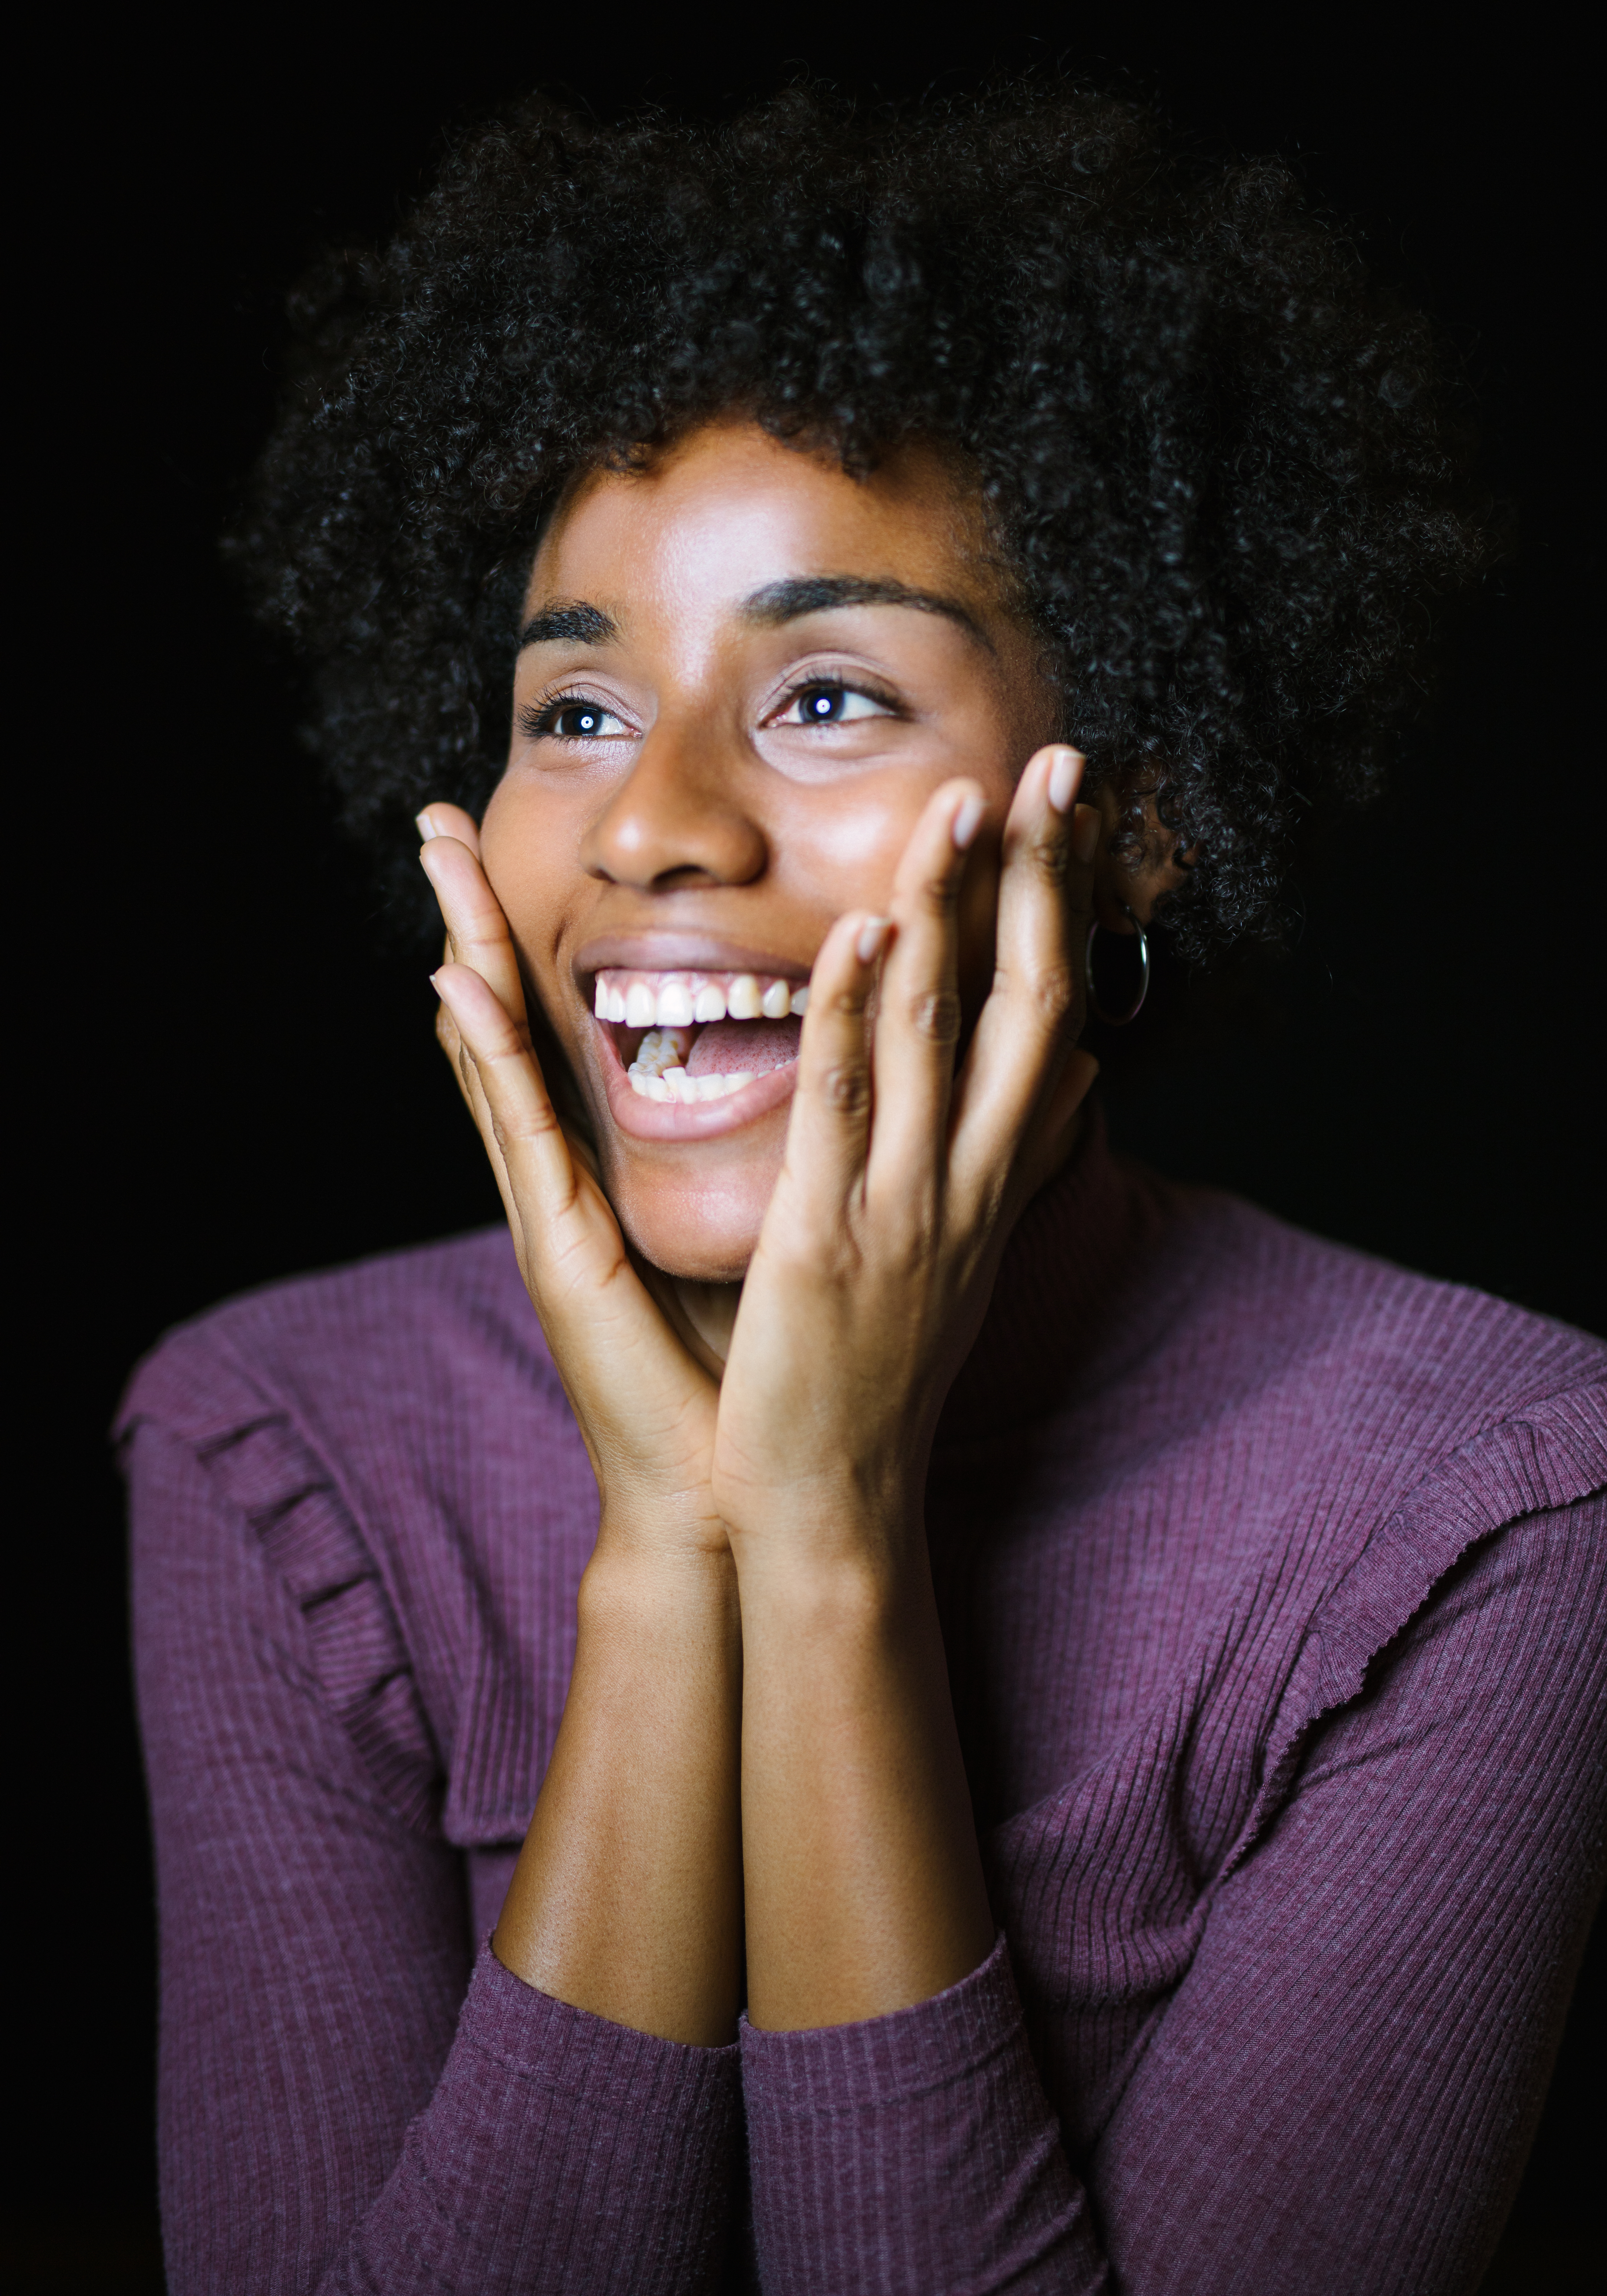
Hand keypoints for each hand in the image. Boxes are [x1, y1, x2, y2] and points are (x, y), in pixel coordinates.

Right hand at [419, 808, 723, 1565]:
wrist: (724, 1483)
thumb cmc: (752, 1359)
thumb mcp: (768, 1226)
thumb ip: (784, 1150)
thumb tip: (845, 1076)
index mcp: (615, 1165)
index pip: (573, 1024)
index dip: (537, 936)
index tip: (514, 850)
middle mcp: (570, 1173)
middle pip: (514, 1018)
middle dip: (476, 916)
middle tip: (441, 817)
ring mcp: (552, 1206)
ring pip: (497, 1053)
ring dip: (462, 950)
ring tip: (437, 859)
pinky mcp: (557, 1244)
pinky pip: (519, 1131)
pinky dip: (486, 1055)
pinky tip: (455, 986)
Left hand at [711, 744, 1099, 1571]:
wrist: (832, 1495)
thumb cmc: (882, 1368)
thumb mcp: (961, 1254)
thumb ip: (1004, 1161)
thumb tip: (1073, 1084)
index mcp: (991, 1180)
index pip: (1053, 1018)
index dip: (1071, 910)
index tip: (1075, 813)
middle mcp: (966, 1180)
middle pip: (1027, 1001)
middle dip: (1041, 880)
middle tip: (1053, 767)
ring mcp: (902, 1204)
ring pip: (936, 1032)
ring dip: (946, 911)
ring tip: (953, 806)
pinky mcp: (825, 1234)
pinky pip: (842, 1105)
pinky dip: (852, 1016)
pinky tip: (856, 935)